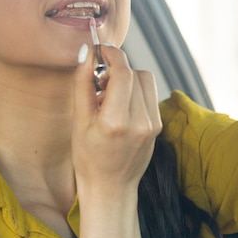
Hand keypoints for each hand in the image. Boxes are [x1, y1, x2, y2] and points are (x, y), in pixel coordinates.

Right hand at [72, 43, 161, 206]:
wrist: (110, 188)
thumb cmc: (88, 158)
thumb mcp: (78, 121)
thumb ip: (83, 84)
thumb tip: (87, 53)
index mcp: (116, 122)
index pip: (123, 72)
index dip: (113, 55)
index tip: (101, 50)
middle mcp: (140, 122)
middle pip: (135, 73)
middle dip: (117, 69)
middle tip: (100, 79)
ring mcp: (152, 125)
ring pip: (145, 81)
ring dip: (128, 79)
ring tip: (109, 94)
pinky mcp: (158, 127)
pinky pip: (149, 95)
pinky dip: (136, 92)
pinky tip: (120, 105)